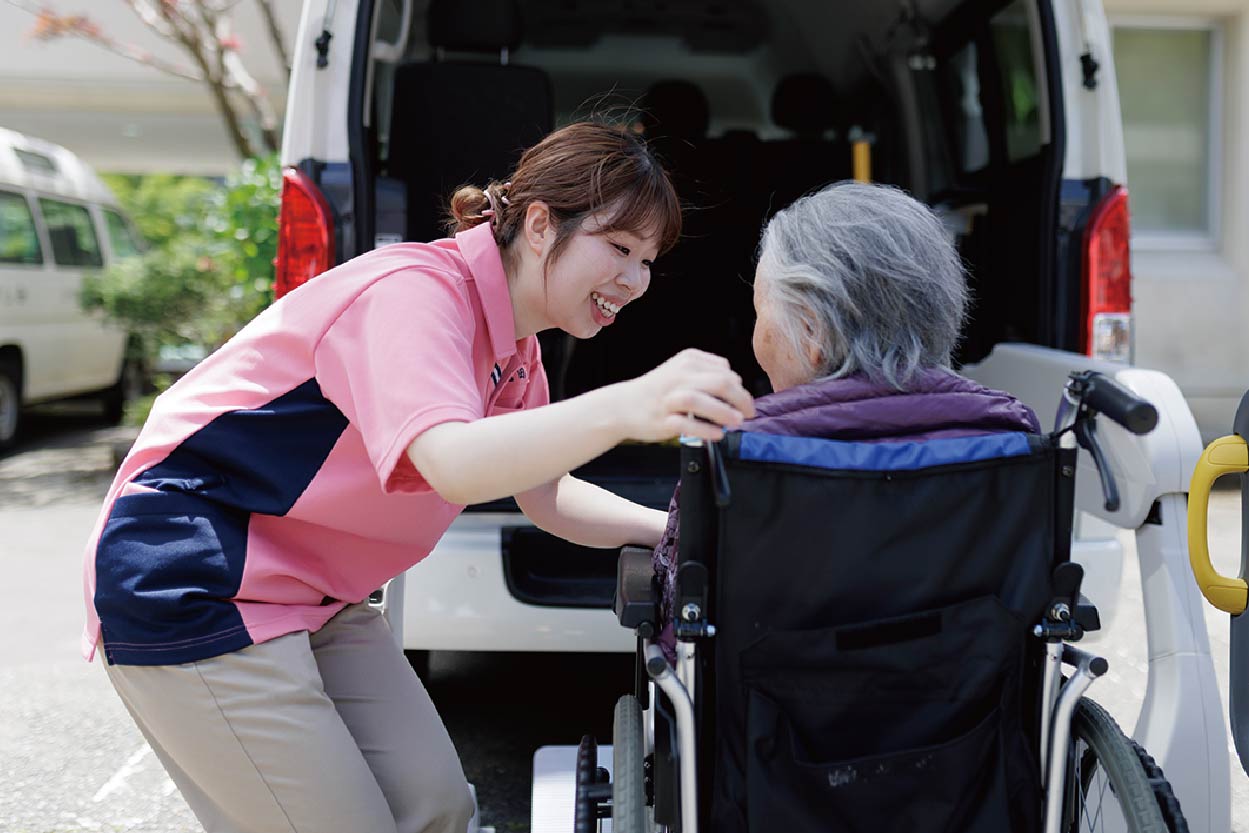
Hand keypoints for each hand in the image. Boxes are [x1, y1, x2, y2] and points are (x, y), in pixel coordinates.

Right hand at [615, 349, 755, 442]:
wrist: (624, 405)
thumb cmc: (659, 391)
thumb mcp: (683, 372)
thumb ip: (709, 376)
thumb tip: (739, 392)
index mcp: (688, 360)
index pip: (724, 370)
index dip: (739, 387)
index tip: (743, 402)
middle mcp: (679, 375)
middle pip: (720, 383)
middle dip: (740, 399)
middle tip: (749, 413)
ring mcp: (669, 397)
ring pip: (701, 401)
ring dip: (724, 413)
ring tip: (737, 423)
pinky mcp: (662, 419)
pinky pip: (687, 424)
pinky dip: (706, 430)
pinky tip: (718, 435)